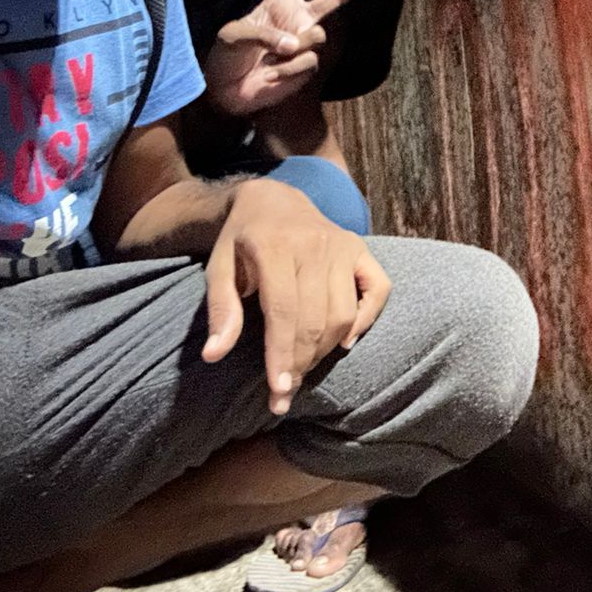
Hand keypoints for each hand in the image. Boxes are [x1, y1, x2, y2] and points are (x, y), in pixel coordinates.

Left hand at [201, 178, 391, 414]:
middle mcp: (315, 243)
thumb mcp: (219, 268)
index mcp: (275, 246)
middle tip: (286, 391)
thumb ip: (221, 309)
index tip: (278, 390)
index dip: (282, 354)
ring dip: (325, 349)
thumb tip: (214, 355)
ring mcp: (343, 244)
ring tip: (304, 366)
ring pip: (343, 312)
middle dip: (301, 362)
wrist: (273, 199)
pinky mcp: (360, 248)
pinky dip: (365, 320)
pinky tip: (344, 340)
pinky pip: (378, 290)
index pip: (283, 311)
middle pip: (314, 318)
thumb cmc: (241, 241)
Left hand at [203, 0, 390, 117]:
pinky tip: (271, 75)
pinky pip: (307, 60)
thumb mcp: (234, 35)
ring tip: (268, 60)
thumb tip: (294, 44)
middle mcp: (298, 17)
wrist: (227, 92)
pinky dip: (286, 69)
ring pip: (315, 35)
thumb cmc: (226, 56)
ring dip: (290, 48)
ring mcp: (305, 42)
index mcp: (280, 0)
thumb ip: (264, 33)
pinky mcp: (308, 66)